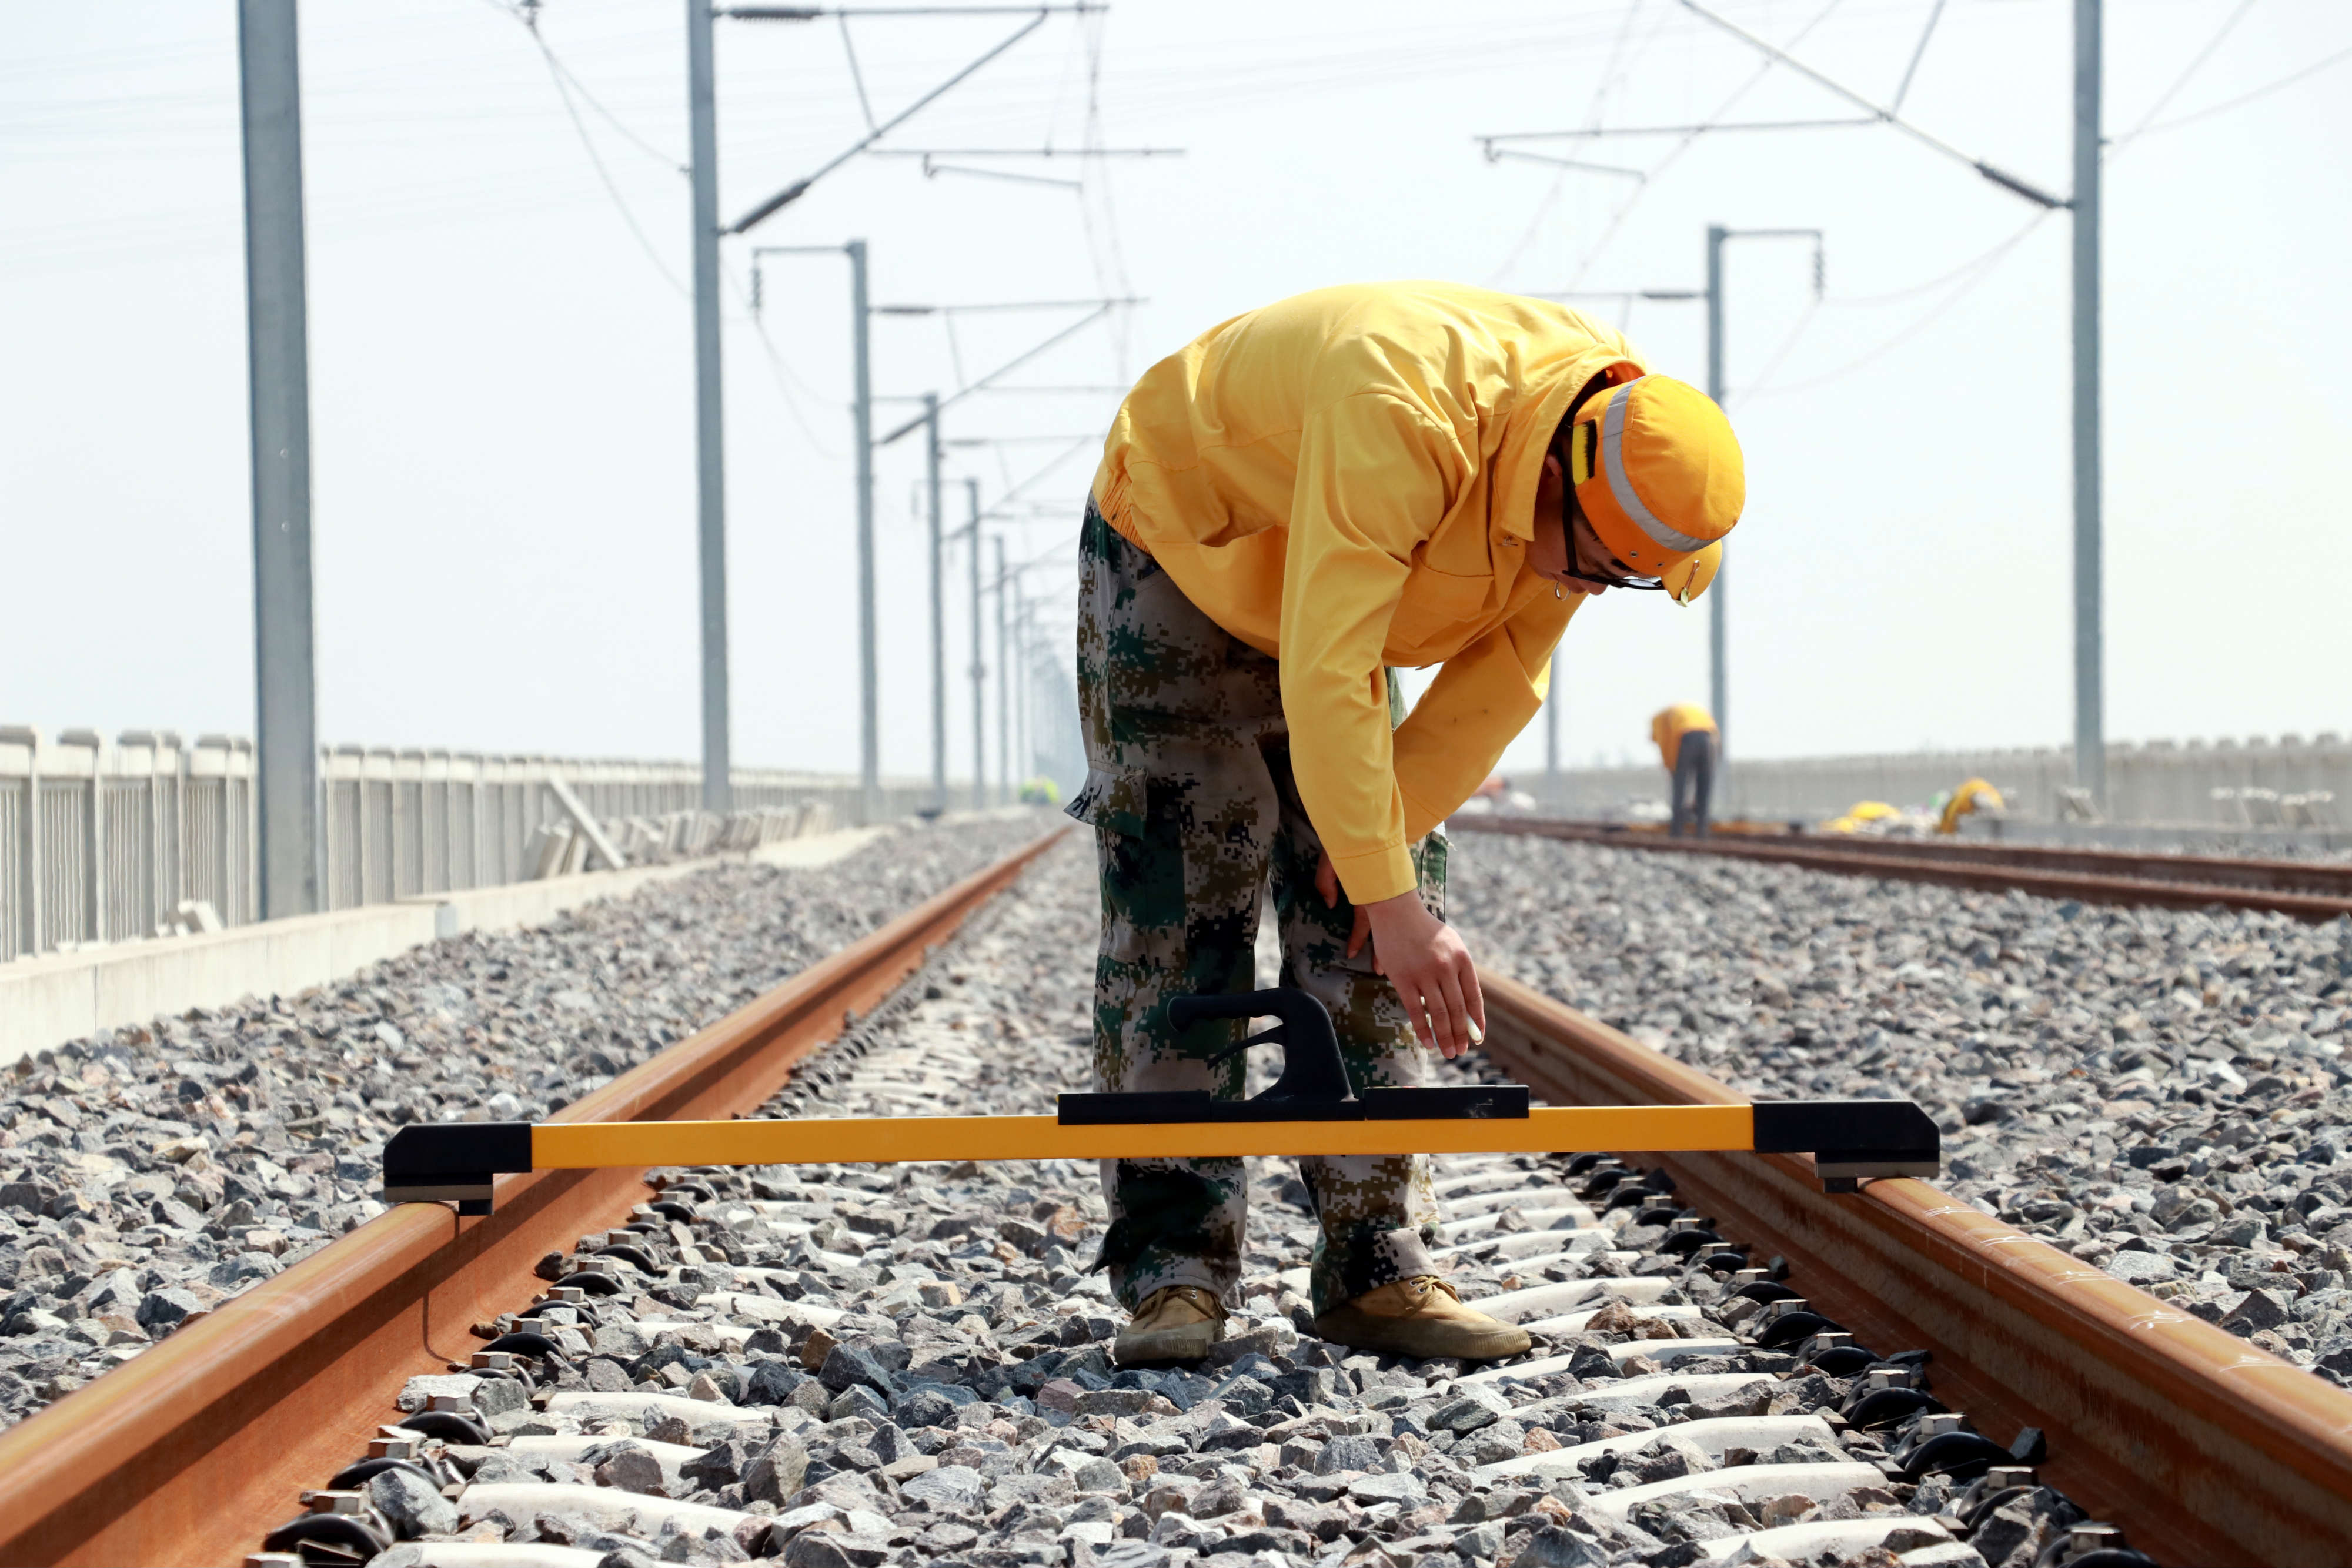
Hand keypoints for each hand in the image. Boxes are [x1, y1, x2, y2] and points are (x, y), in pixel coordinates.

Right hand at [1315, 851, 1486, 1058]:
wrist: (1396, 910)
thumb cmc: (1425, 930)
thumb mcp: (1451, 945)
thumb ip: (1459, 973)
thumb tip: (1468, 1009)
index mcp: (1462, 959)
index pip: (1474, 998)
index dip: (1477, 1021)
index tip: (1478, 1038)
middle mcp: (1446, 967)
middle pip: (1457, 1010)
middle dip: (1461, 1035)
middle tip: (1461, 1052)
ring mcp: (1424, 973)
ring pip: (1439, 1014)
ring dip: (1445, 1037)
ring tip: (1448, 1052)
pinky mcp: (1403, 978)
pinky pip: (1416, 1011)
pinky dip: (1423, 1030)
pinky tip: (1428, 1043)